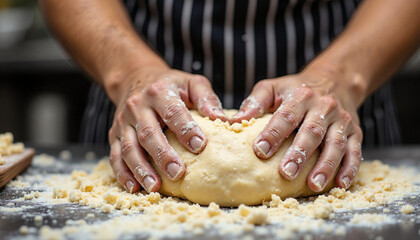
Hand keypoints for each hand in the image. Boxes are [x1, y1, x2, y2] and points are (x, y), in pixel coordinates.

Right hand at [108, 66, 226, 193]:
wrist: (135, 78)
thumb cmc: (169, 85)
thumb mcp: (190, 82)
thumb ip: (206, 98)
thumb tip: (222, 119)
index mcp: (159, 92)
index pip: (173, 112)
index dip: (186, 129)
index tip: (199, 146)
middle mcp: (137, 106)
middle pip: (149, 134)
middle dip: (163, 156)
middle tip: (178, 173)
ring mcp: (123, 122)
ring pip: (129, 148)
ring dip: (141, 169)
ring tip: (154, 186)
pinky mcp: (114, 134)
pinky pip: (115, 156)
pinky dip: (123, 173)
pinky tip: (134, 187)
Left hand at [230, 67, 362, 191]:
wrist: (336, 80)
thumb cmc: (296, 89)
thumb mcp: (274, 87)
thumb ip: (255, 102)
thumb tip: (233, 121)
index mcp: (301, 96)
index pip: (286, 116)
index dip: (273, 133)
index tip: (260, 151)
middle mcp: (324, 107)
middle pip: (312, 132)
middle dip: (299, 154)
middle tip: (286, 173)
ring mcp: (342, 121)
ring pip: (336, 144)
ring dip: (326, 166)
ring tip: (313, 185)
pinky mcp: (356, 132)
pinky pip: (356, 152)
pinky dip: (350, 169)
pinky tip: (340, 185)